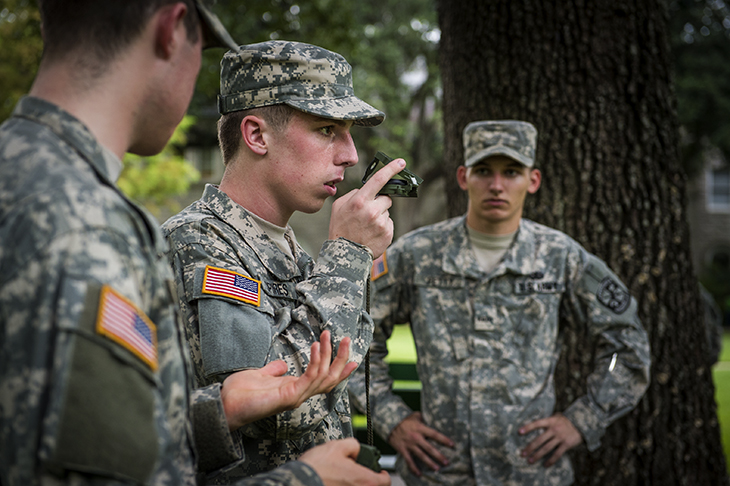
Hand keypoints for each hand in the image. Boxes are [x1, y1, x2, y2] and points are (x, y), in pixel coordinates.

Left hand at [221, 330, 357, 429]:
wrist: (226, 404)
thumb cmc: (240, 393)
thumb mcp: (261, 376)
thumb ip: (274, 371)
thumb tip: (283, 365)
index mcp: (295, 389)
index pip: (323, 380)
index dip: (339, 371)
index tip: (353, 360)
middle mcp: (299, 394)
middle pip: (330, 379)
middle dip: (340, 359)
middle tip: (346, 339)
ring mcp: (296, 396)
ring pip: (323, 376)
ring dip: (329, 354)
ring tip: (328, 335)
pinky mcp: (290, 396)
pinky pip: (309, 377)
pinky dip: (315, 361)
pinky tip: (315, 345)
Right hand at [299, 438, 390, 485]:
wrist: (298, 482)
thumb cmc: (317, 468)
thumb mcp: (337, 446)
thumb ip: (353, 445)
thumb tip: (356, 451)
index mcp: (366, 481)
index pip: (386, 481)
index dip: (383, 474)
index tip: (378, 471)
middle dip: (367, 480)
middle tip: (357, 473)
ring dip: (354, 484)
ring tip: (343, 479)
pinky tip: (334, 483)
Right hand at [329, 158, 405, 256]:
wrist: (345, 255)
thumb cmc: (340, 228)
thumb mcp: (339, 206)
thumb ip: (354, 194)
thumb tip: (366, 189)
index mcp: (359, 201)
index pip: (379, 180)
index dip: (391, 169)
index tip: (401, 162)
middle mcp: (372, 211)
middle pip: (386, 198)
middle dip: (380, 202)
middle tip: (368, 212)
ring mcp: (381, 223)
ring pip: (387, 211)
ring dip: (380, 215)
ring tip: (367, 226)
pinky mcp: (388, 233)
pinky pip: (389, 223)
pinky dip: (382, 226)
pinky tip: (372, 233)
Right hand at [388, 412, 453, 476]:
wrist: (389, 423)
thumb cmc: (404, 419)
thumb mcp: (415, 416)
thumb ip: (424, 419)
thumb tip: (433, 419)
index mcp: (420, 428)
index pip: (435, 434)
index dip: (444, 440)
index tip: (452, 445)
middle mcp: (416, 437)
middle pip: (429, 448)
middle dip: (439, 456)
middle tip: (447, 462)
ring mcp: (409, 444)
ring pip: (421, 456)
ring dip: (429, 463)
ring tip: (437, 469)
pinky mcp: (402, 450)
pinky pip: (409, 461)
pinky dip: (414, 468)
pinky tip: (419, 474)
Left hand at [519, 413, 582, 466]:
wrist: (581, 423)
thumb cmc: (566, 420)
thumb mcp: (556, 416)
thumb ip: (547, 420)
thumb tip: (536, 424)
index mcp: (550, 421)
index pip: (537, 424)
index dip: (528, 427)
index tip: (519, 432)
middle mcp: (554, 429)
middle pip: (540, 439)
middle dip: (530, 447)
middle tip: (522, 454)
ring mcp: (560, 437)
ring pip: (547, 448)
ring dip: (538, 455)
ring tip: (530, 461)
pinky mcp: (566, 444)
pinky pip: (557, 454)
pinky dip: (551, 460)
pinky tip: (545, 465)